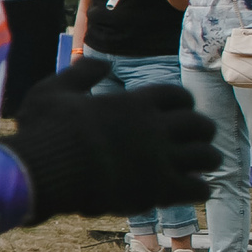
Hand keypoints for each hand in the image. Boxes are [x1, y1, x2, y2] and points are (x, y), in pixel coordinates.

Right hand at [0, 56, 218, 223]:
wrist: (44, 171)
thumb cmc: (45, 131)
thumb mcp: (53, 91)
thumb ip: (81, 73)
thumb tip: (102, 62)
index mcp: (134, 103)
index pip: (178, 96)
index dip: (182, 103)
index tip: (179, 112)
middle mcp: (154, 128)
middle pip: (200, 125)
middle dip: (201, 131)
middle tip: (196, 139)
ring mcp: (160, 159)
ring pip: (207, 156)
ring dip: (206, 159)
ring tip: (199, 165)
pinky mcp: (159, 189)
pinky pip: (197, 189)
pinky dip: (199, 188)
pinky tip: (192, 188)